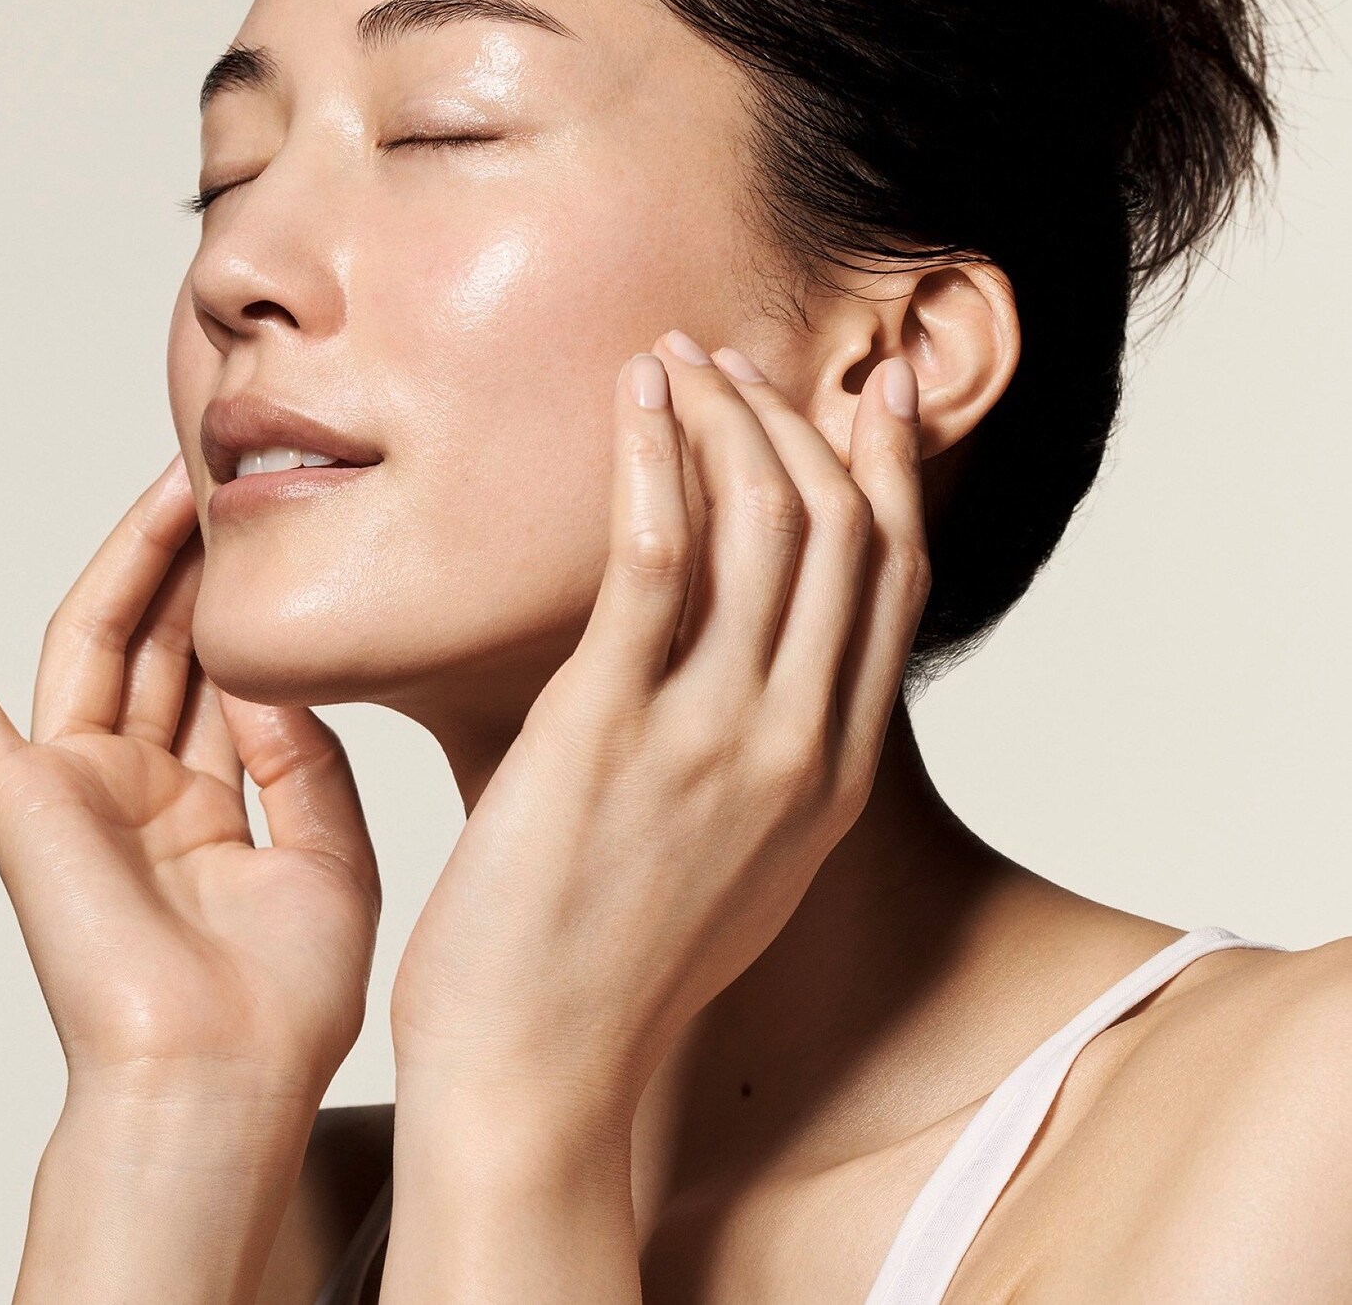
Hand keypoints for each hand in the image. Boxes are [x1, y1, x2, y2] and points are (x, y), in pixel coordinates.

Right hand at [0, 455, 379, 1106]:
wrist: (222, 1079)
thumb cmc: (284, 997)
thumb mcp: (330, 854)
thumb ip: (305, 754)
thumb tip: (270, 671)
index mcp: (213, 803)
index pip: (228, 673)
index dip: (254, 601)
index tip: (293, 528)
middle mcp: (141, 787)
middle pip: (164, 639)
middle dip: (198, 556)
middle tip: (235, 475)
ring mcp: (75, 787)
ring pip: (91, 640)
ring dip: (126, 557)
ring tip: (173, 476)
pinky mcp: (17, 797)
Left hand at [388, 332, 929, 1123]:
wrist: (538, 1073)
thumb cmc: (615, 966)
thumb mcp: (735, 865)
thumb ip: (760, 762)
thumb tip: (738, 662)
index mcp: (833, 777)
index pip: (893, 585)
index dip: (887, 474)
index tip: (863, 398)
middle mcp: (797, 746)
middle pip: (840, 531)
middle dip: (801, 420)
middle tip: (744, 359)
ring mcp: (713, 736)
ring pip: (763, 521)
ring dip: (727, 415)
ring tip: (679, 359)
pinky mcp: (609, 728)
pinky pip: (657, 551)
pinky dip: (655, 455)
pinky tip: (638, 398)